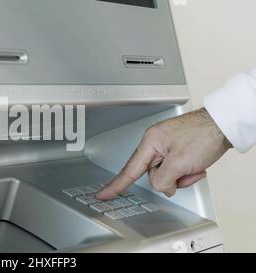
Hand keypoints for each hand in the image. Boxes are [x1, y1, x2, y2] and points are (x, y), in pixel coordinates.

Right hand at [96, 108, 231, 199]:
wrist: (224, 125)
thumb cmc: (204, 135)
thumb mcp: (180, 163)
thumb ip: (162, 179)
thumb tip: (161, 186)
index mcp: (150, 142)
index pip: (129, 170)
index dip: (116, 185)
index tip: (103, 194)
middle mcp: (155, 142)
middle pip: (151, 174)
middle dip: (169, 179)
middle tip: (184, 174)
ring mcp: (166, 145)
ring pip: (165, 173)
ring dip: (181, 176)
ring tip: (195, 167)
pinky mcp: (177, 148)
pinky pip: (174, 168)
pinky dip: (186, 172)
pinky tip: (197, 166)